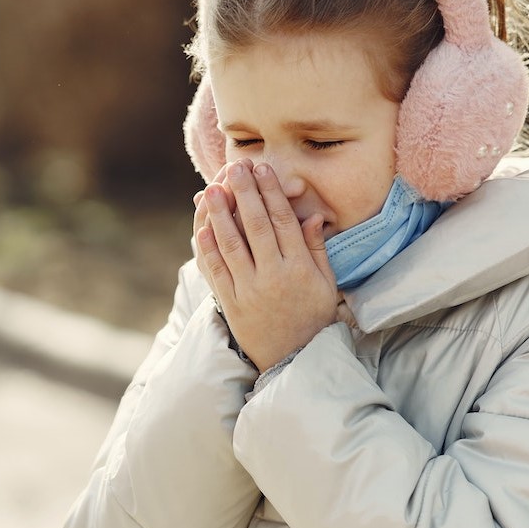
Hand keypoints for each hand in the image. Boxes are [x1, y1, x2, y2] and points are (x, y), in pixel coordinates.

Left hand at [194, 159, 338, 370]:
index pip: (283, 221)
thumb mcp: (326, 284)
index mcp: (299, 269)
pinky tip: (202, 227)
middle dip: (244, 193)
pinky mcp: (231, 304)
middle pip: (256, 226)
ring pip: (232, 245)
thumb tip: (313, 215)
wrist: (294, 360)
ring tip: (212, 189)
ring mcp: (250, 291)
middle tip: (235, 167)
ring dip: (220, 215)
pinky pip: (217, 271)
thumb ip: (317, 250)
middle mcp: (274, 277)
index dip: (271, 193)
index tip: (263, 169)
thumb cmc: (313, 318)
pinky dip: (208, 248)